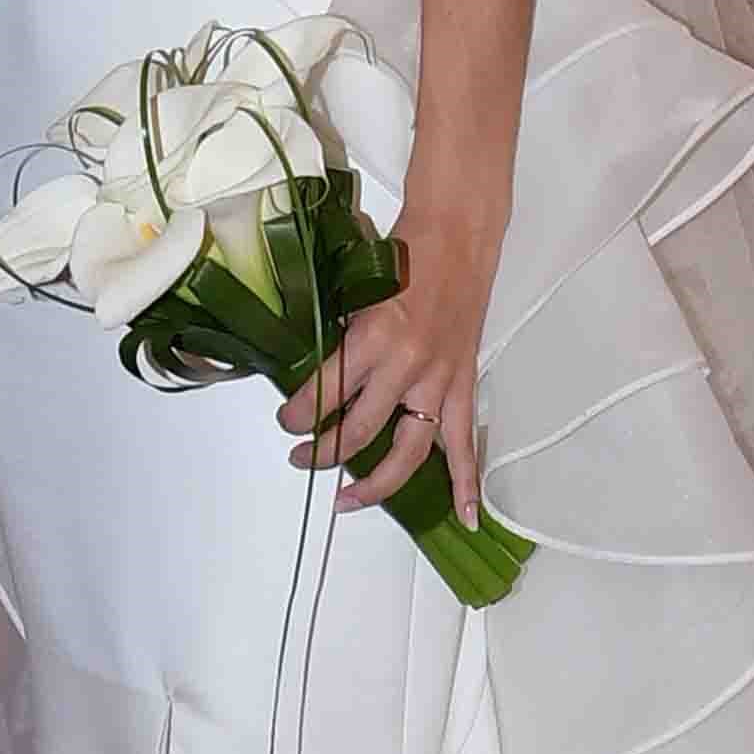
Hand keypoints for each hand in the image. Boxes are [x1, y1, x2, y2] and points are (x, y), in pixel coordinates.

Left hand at [281, 238, 493, 525]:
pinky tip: (466, 516)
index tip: (286, 421)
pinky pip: (464, 443)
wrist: (458, 237)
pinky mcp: (463, 384)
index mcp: (374, 337)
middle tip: (300, 457)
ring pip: (408, 451)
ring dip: (375, 483)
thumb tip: (314, 376)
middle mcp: (407, 365)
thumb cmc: (406, 254)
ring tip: (346, 498)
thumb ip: (342, 339)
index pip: (326, 392)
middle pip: (360, 432)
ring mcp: (438, 380)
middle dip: (323, 451)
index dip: (298, 414)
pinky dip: (466, 481)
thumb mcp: (357, 291)